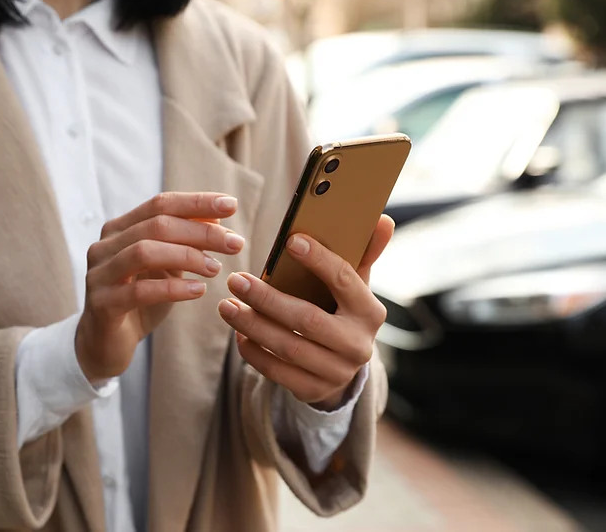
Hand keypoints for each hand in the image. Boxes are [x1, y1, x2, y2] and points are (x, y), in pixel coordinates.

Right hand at [76, 192, 244, 382]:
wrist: (107, 344)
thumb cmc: (141, 302)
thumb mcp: (167, 267)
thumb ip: (185, 243)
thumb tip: (217, 219)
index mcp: (119, 230)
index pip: (161, 204)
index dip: (197, 203)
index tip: (231, 205)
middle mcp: (105, 246)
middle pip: (157, 225)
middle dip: (201, 232)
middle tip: (235, 244)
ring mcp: (100, 274)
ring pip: (145, 251)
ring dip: (188, 256)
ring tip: (216, 269)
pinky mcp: (102, 303)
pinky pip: (140, 291)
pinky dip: (174, 288)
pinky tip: (199, 291)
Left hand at [218, 215, 394, 410]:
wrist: (342, 367)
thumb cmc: (342, 312)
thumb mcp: (355, 286)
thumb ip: (364, 253)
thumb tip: (383, 219)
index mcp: (369, 312)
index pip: (345, 281)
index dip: (319, 260)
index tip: (290, 241)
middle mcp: (358, 345)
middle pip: (307, 319)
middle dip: (267, 299)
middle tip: (236, 280)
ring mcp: (337, 371)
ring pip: (287, 347)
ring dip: (252, 325)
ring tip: (226, 306)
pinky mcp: (313, 390)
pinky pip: (276, 372)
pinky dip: (253, 352)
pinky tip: (238, 333)